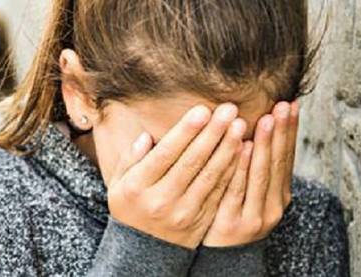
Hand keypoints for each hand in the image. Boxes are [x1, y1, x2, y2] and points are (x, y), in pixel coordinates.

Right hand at [108, 104, 245, 248]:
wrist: (144, 249)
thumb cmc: (130, 207)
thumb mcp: (118, 183)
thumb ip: (130, 159)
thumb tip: (146, 137)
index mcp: (138, 187)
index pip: (166, 154)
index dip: (186, 131)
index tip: (202, 110)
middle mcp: (162, 200)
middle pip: (191, 162)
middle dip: (212, 133)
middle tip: (229, 110)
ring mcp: (184, 212)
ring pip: (210, 176)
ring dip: (227, 149)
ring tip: (239, 125)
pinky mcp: (201, 220)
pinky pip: (219, 192)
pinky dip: (232, 171)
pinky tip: (242, 152)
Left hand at [202, 101, 298, 245]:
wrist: (219, 255)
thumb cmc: (231, 214)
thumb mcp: (248, 191)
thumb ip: (251, 164)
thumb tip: (252, 124)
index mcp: (279, 195)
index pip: (286, 157)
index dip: (289, 131)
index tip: (290, 105)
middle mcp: (273, 205)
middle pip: (277, 163)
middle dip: (281, 132)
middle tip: (282, 106)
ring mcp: (254, 215)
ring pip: (261, 174)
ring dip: (265, 145)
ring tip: (267, 119)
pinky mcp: (233, 222)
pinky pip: (237, 189)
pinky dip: (242, 168)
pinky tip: (244, 147)